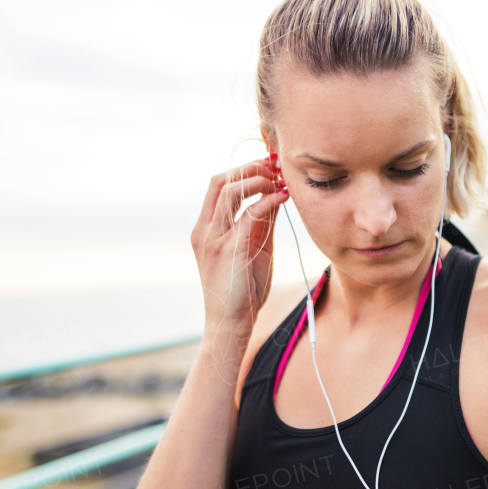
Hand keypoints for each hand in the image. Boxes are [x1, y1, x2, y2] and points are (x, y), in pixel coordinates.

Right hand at [190, 159, 287, 330]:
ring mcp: (214, 239)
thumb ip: (260, 223)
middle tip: (274, 167)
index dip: (242, 169)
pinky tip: (283, 197)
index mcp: (205, 229)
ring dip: (258, 180)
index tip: (267, 165)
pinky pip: (249, 213)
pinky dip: (267, 200)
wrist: (230, 323)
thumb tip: (275, 195)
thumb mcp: (252, 248)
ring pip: (230, 191)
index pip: (217, 185)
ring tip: (279, 180)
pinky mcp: (230, 249)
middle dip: (249, 168)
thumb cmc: (242, 290)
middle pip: (220, 181)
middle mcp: (204, 230)